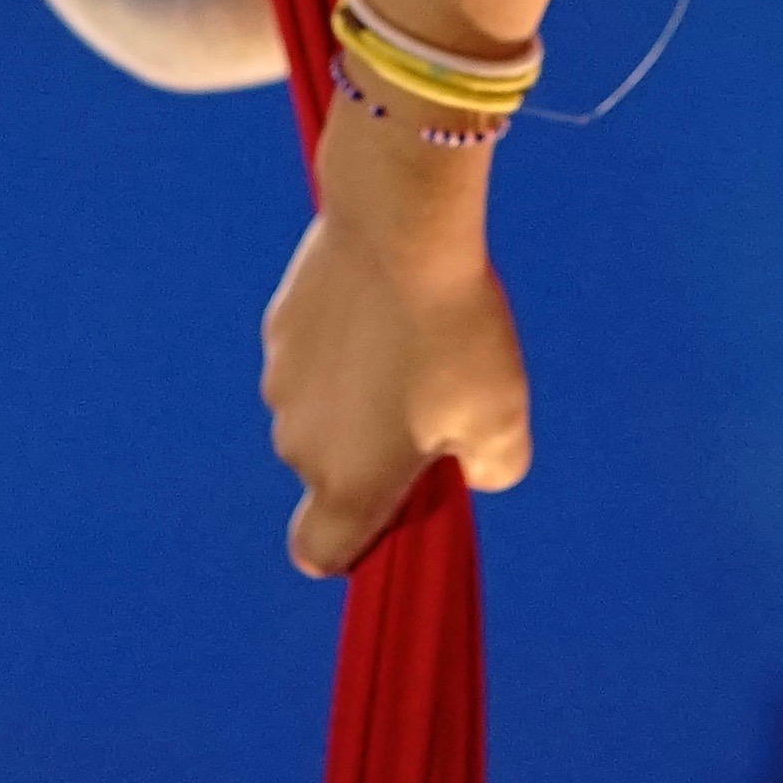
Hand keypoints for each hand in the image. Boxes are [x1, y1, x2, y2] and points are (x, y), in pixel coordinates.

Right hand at [262, 106, 532, 575]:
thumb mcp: (503, 419)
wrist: (401, 229)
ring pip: (320, 407)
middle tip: (434, 395)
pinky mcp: (279, 326)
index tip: (393, 504)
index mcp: (348, 484)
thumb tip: (471, 472)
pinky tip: (386, 300)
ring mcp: (281, 383)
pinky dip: (344, 339)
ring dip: (357, 391)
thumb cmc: (454, 334)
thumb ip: (491, 470)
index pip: (317, 553)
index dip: (351, 545)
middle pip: (332, 470)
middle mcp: (300, 444)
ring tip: (414, 338)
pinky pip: (314, 352)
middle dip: (374, 448)